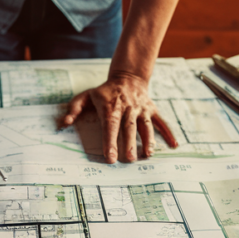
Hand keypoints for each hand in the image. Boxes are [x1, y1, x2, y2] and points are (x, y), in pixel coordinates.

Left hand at [60, 73, 178, 163]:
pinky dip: (168, 133)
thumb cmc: (105, 92)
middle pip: (129, 128)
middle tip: (129, 160)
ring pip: (146, 126)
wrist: (128, 77)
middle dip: (129, 144)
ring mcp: (141, 109)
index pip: (110, 126)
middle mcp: (127, 108)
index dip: (110, 142)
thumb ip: (75, 108)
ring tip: (148, 154)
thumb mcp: (87, 96)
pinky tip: (174, 145)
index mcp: (111, 107)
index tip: (111, 157)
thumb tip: (64, 122)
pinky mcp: (152, 110)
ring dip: (148, 140)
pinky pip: (161, 122)